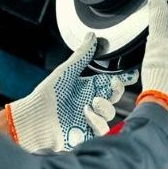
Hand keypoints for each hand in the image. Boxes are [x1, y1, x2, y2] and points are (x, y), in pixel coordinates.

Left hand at [5, 33, 137, 151]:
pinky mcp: (88, 132)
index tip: (132, 74)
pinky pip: (103, 128)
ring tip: (91, 103)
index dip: (123, 78)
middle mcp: (91, 102)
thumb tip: (92, 36)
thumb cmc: (47, 94)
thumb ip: (82, 55)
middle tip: (112, 84)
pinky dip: (97, 121)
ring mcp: (90, 118)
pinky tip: (86, 115)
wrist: (35, 118)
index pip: (111, 81)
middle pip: (115, 95)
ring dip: (105, 106)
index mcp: (88, 86)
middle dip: (117, 89)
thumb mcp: (66, 71)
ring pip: (111, 112)